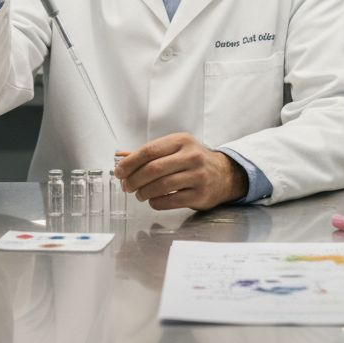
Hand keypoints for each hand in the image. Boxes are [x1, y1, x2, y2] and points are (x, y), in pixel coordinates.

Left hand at [114, 133, 247, 210]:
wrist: (224, 174)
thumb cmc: (193, 161)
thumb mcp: (174, 149)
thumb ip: (148, 153)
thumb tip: (120, 157)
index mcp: (181, 140)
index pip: (149, 150)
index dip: (130, 163)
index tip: (119, 172)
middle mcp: (191, 156)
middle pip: (153, 169)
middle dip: (134, 180)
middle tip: (127, 186)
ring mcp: (198, 175)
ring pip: (161, 186)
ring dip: (144, 192)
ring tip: (139, 195)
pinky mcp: (200, 194)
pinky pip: (171, 200)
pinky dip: (156, 202)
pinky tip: (153, 201)